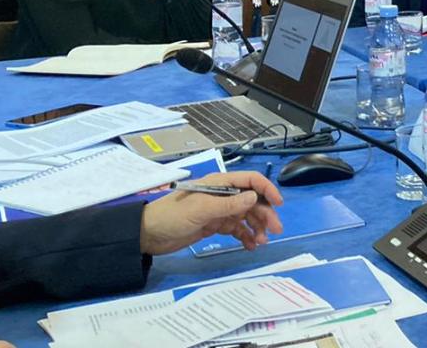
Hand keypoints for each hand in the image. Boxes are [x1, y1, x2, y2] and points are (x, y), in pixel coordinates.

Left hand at [140, 172, 283, 254]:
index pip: (250, 181)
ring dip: (256, 227)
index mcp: (220, 184)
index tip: (278, 204)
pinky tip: (250, 246)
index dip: (267, 189)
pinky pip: (236, 229)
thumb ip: (229, 204)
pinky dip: (245, 236)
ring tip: (261, 242)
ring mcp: (219, 211)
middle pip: (252, 201)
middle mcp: (223, 195)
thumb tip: (254, 197)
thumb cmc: (173, 215)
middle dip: (265, 214)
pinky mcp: (214, 226)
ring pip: (246, 216)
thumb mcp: (201, 209)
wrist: (147, 234)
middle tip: (275, 231)